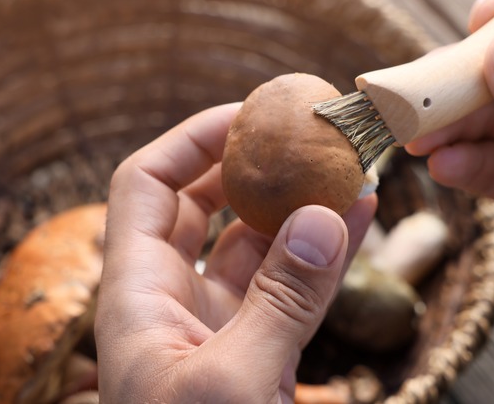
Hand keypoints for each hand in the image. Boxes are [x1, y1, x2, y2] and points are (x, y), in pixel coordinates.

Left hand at [95, 103, 376, 401]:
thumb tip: (323, 218)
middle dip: (252, 165)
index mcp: (137, 295)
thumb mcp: (230, 384)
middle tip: (303, 133)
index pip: (146, 185)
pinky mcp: (257, 355)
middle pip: (202, 204)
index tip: (250, 116)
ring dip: (299, 208)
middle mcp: (172, 301)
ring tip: (346, 168)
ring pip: (255, 246)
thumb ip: (279, 304)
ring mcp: (217, 328)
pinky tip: (356, 222)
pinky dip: (323, 257)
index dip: (191, 140)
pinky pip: (291, 290)